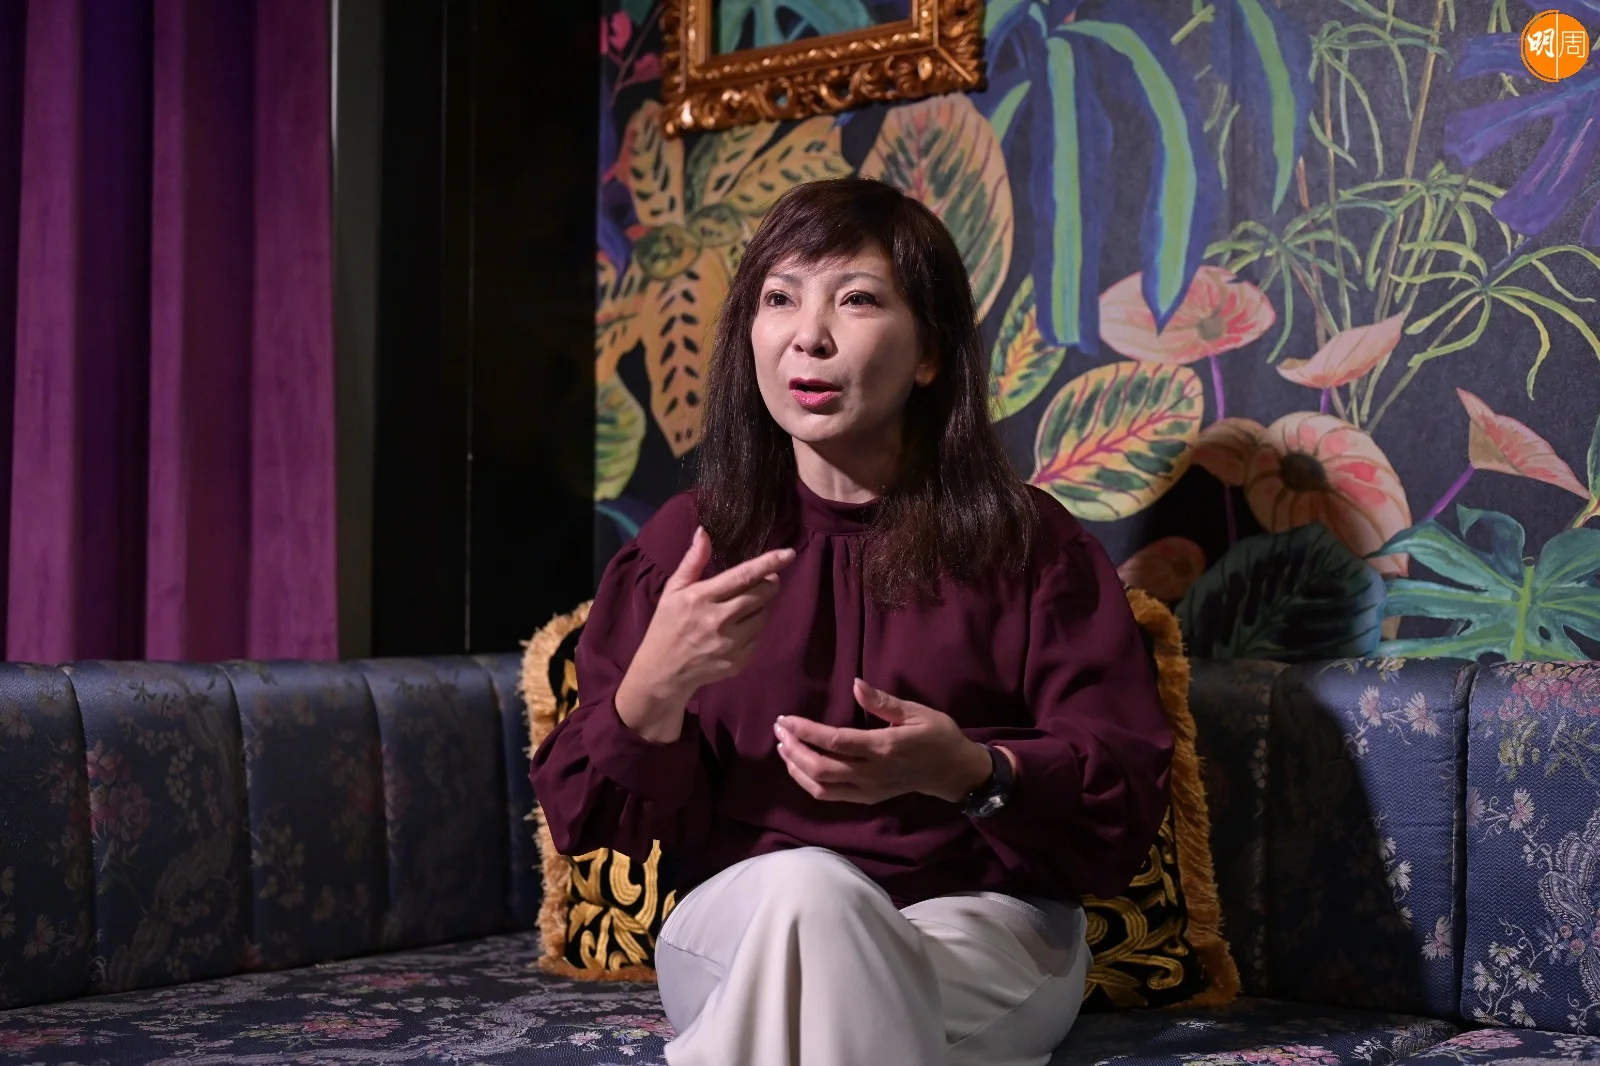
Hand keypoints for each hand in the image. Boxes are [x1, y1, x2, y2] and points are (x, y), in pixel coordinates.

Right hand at [617, 527, 794, 740]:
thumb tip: (704, 532)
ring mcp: (730, 644)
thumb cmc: (667, 625)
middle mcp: (718, 621)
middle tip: (765, 580)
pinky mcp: (738, 662)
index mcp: (701, 598)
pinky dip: (753, 629)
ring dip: (760, 607)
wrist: (663, 672)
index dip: (768, 563)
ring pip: (763, 616)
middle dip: (769, 584)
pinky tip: (737, 629)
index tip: (788, 554)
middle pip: (761, 595)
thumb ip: (692, 562)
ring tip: (742, 608)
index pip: (742, 576)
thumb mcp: (673, 591)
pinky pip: (758, 637)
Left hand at [773, 679, 999, 804]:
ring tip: (783, 746)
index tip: (785, 719)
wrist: (954, 773)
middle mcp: (872, 774)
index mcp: (883, 748)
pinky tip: (800, 765)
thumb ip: (883, 702)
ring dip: (796, 768)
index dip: (805, 731)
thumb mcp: (916, 712)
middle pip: (820, 768)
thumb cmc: (938, 736)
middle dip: (793, 750)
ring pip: (821, 787)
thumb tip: (855, 685)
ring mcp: (868, 790)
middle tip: (779, 730)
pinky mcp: (866, 799)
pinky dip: (808, 782)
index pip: (834, 742)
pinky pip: (830, 795)